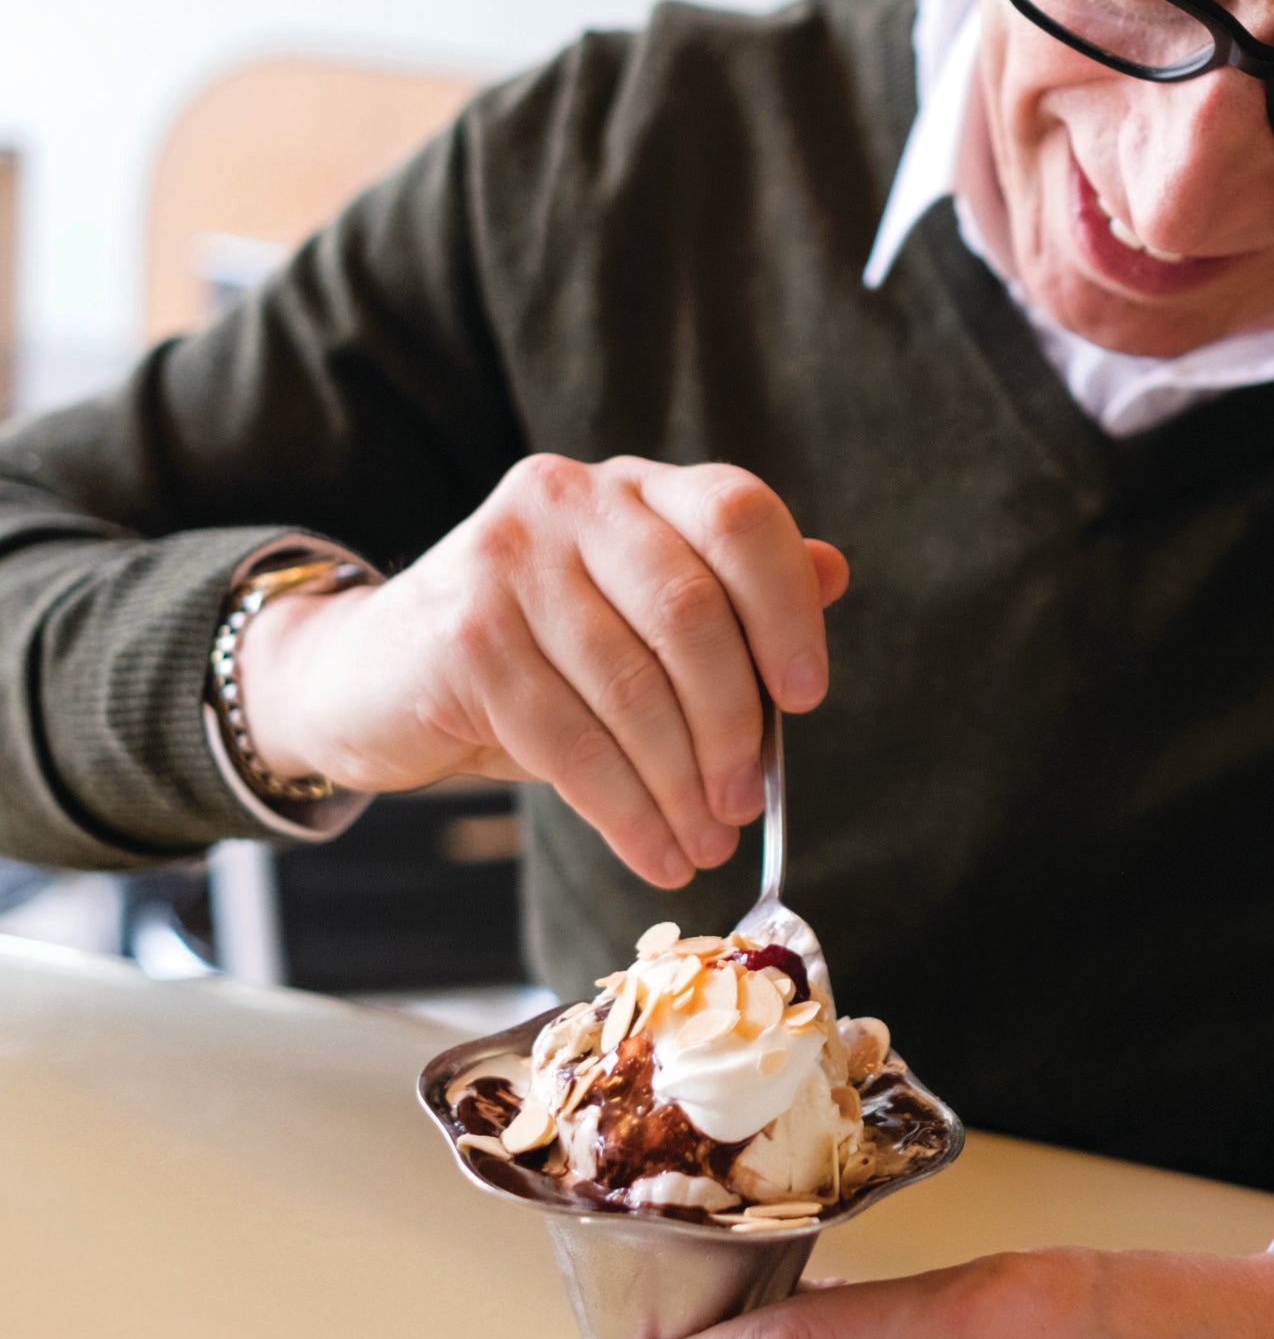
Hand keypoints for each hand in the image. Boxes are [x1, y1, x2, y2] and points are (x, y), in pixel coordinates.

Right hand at [234, 455, 848, 886]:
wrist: (374, 674)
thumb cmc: (535, 653)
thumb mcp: (635, 617)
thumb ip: (731, 594)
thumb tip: (835, 573)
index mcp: (636, 487)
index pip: (739, 516)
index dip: (786, 607)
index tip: (808, 696)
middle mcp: (573, 499)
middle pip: (691, 612)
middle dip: (731, 725)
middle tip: (746, 804)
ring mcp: (508, 559)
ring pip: (631, 688)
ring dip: (680, 785)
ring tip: (705, 843)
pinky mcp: (464, 635)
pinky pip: (569, 741)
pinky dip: (624, 811)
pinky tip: (653, 851)